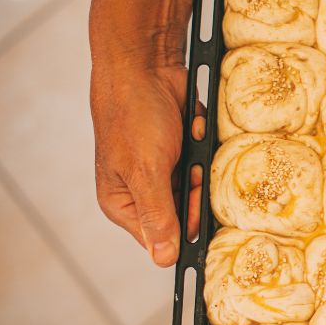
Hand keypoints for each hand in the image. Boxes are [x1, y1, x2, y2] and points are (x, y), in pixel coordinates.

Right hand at [91, 61, 202, 266]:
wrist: (146, 65)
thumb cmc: (134, 116)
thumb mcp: (146, 171)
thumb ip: (158, 216)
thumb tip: (165, 259)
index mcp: (122, 203)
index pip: (161, 237)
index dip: (185, 225)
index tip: (199, 205)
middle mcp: (140, 190)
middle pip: (185, 213)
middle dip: (195, 187)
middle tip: (191, 166)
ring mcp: (161, 168)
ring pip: (198, 184)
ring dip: (199, 162)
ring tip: (186, 139)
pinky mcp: (180, 149)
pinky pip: (203, 158)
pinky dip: (201, 141)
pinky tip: (190, 125)